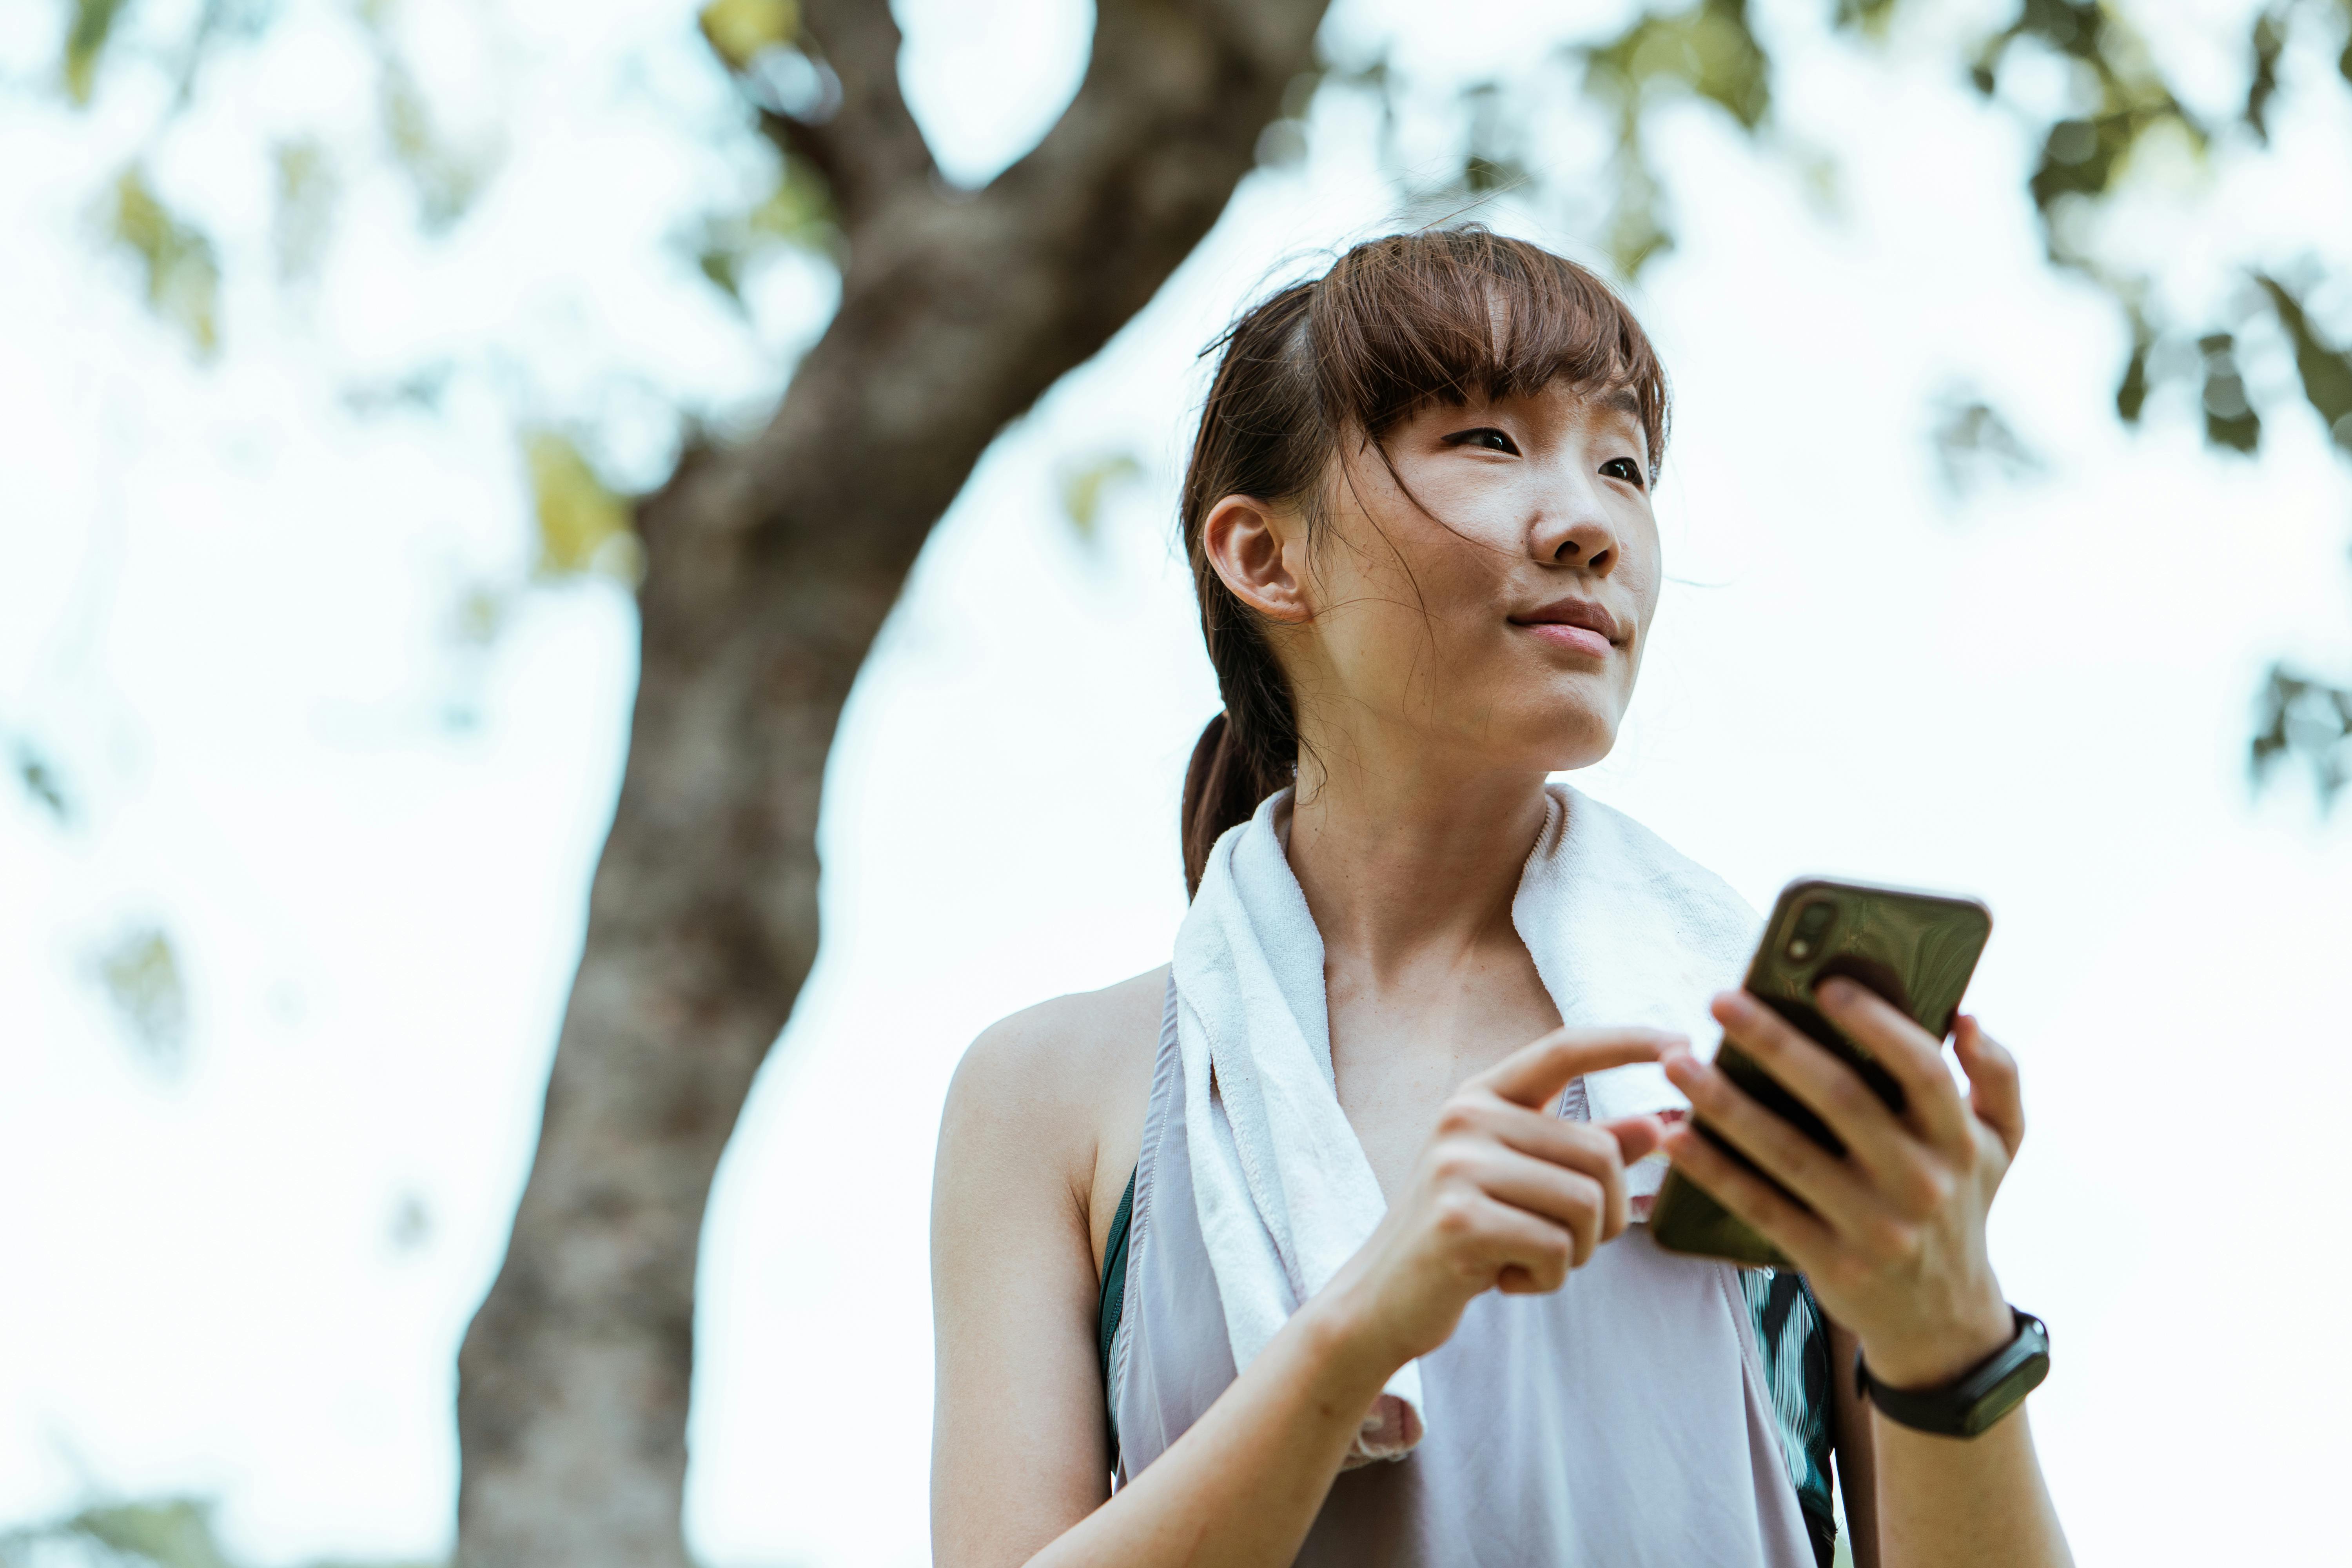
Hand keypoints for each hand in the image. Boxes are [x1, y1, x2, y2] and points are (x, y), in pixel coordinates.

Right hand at [1317, 1026, 1673, 1372]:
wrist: (1383, 1299)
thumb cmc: (1465, 1236)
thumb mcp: (1525, 1184)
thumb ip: (1585, 1151)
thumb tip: (1658, 1126)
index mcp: (1482, 1096)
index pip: (1564, 1049)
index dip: (1627, 1042)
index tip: (1685, 1043)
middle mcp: (1466, 1116)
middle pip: (1599, 1153)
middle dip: (1605, 1215)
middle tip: (1562, 1245)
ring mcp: (1456, 1164)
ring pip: (1585, 1203)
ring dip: (1575, 1252)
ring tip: (1525, 1258)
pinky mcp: (1459, 1219)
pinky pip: (1554, 1248)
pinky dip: (1546, 1277)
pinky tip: (1504, 1278)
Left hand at [1659, 984, 2025, 1389]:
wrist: (1944, 1321)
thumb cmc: (1960, 1205)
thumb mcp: (2000, 1146)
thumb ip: (1997, 1077)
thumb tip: (1967, 1018)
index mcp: (1959, 1141)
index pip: (1923, 1069)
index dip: (1877, 1024)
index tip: (1823, 984)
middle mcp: (1920, 1182)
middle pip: (1842, 1100)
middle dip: (1776, 1044)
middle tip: (1721, 1000)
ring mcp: (1875, 1226)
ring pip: (1788, 1153)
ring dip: (1725, 1104)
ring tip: (1677, 1062)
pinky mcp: (1831, 1262)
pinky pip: (1761, 1207)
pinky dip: (1714, 1172)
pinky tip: (1674, 1137)